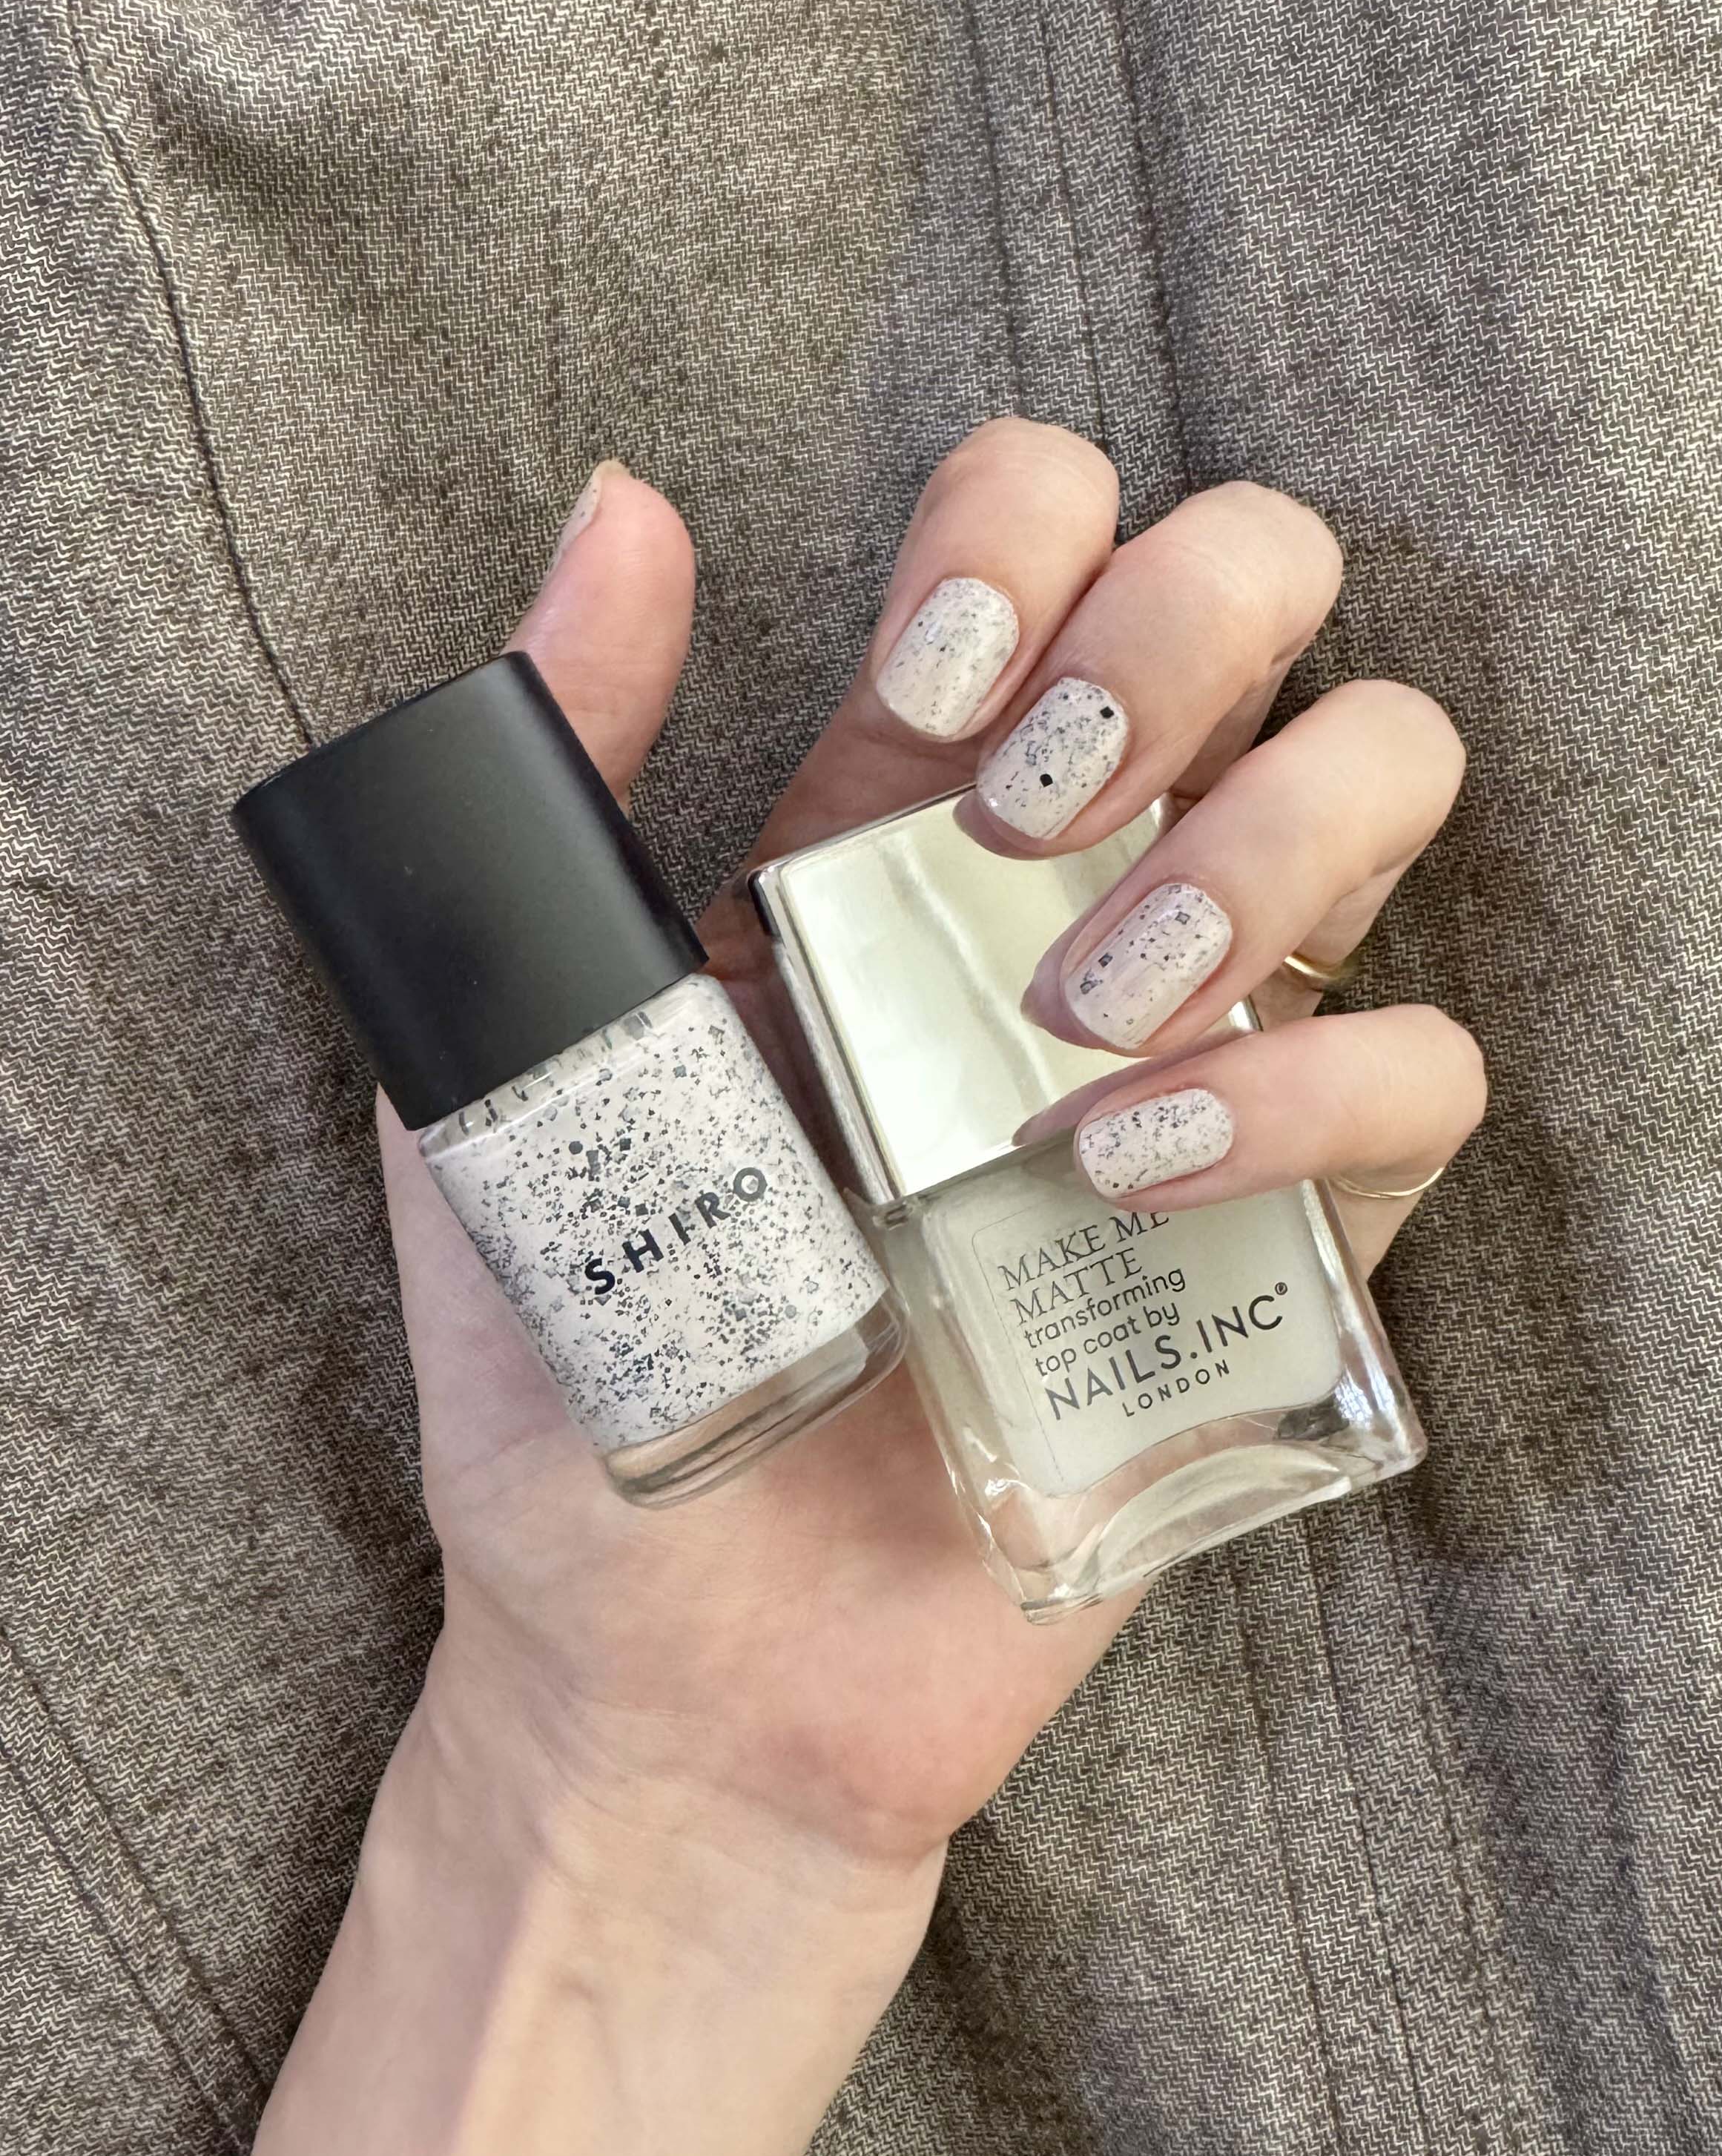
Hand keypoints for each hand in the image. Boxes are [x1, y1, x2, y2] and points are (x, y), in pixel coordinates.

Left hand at [209, 420, 1484, 2155]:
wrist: (676, 1652)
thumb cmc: (582, 1351)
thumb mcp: (511, 1037)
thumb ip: (555, 763)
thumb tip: (624, 503)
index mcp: (887, 814)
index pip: (1050, 525)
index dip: (1030, 529)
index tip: (932, 689)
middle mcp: (1064, 887)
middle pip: (1257, 584)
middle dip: (1174, 637)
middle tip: (1016, 835)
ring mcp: (1198, 1042)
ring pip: (1384, 768)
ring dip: (1255, 840)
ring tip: (1075, 1022)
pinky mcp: (1284, 1226)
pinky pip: (1426, 1065)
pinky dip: (1313, 1086)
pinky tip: (1127, 1174)